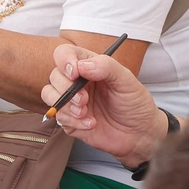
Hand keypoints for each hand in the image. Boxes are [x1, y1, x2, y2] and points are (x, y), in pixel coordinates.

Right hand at [44, 41, 167, 169]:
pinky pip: (58, 117)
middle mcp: (77, 81)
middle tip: (84, 99)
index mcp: (89, 66)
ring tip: (85, 112)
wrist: (139, 134)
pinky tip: (91, 124)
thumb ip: (106, 67)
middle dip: (66, 88)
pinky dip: (73, 122)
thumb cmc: (135, 103)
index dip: (64, 61)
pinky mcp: (70, 120)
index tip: (74, 73)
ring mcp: (72, 101)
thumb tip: (81, 66)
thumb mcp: (126, 80)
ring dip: (65, 105)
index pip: (65, 54)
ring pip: (49, 95)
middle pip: (54, 75)